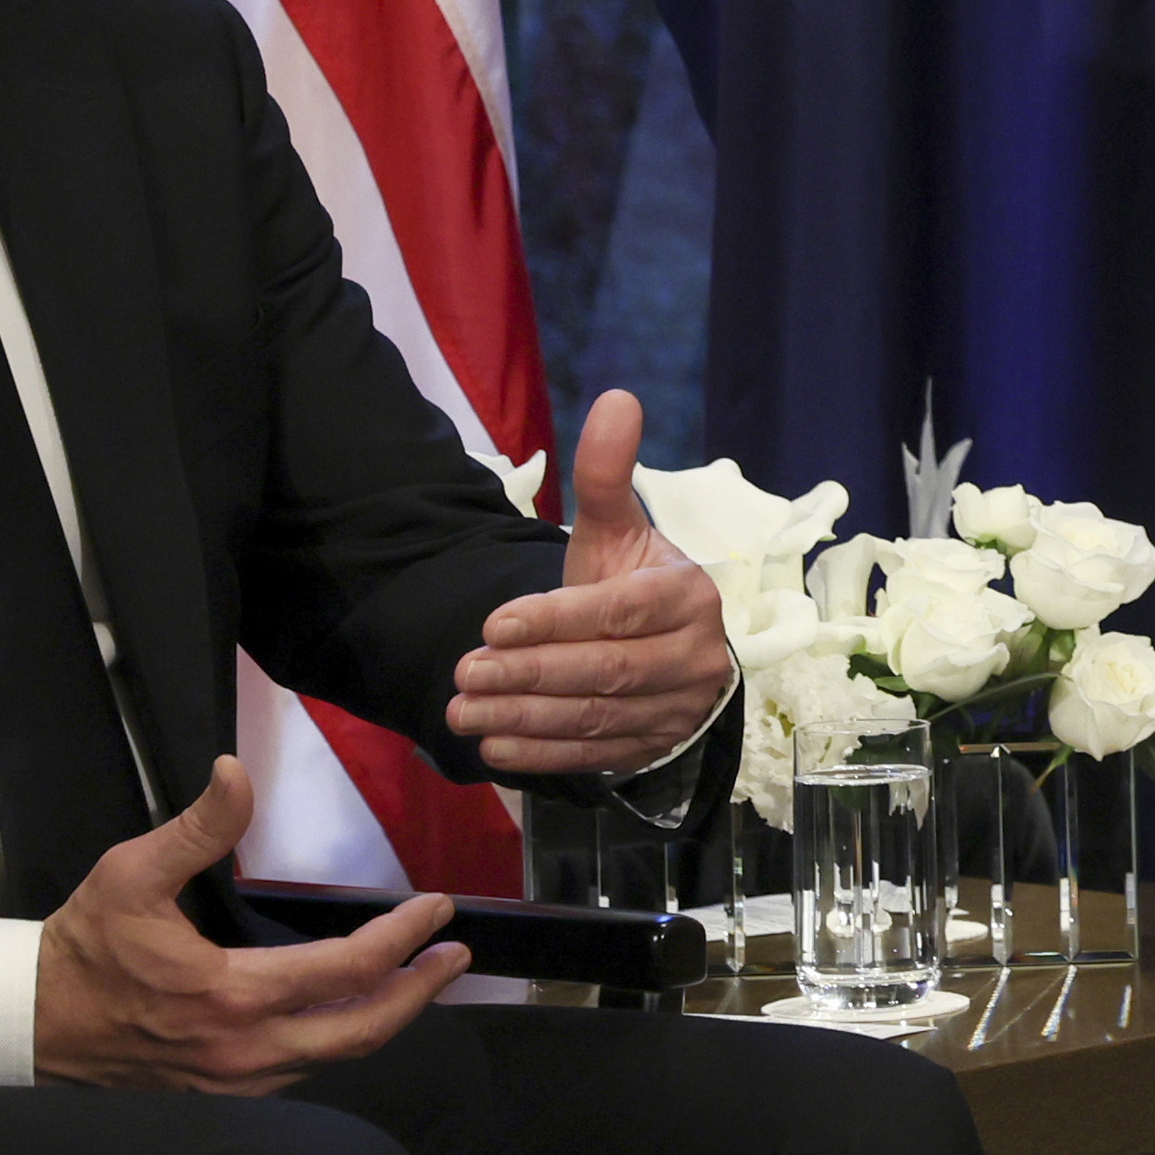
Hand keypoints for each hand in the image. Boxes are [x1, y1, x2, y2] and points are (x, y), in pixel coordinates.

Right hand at [34, 757, 463, 1090]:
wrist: (27, 1026)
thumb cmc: (81, 948)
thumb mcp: (129, 875)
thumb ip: (196, 827)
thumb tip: (238, 771)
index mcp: (231, 995)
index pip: (348, 970)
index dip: (402, 939)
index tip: (438, 909)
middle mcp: (246, 1050)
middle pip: (364, 1031)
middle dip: (421, 993)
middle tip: (456, 956)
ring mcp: (236, 1083)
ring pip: (336, 1057)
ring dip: (387, 1017)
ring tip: (421, 979)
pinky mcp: (222, 1096)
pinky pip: (304, 1071)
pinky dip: (342, 1039)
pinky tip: (356, 1011)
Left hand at [447, 389, 733, 780]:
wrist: (668, 647)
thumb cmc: (632, 581)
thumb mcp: (618, 529)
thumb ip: (607, 473)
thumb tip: (616, 398)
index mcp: (686, 596)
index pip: (618, 612)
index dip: (555, 619)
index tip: (493, 624)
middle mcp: (693, 655)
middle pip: (604, 669)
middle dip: (528, 673)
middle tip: (464, 671)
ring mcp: (676, 708)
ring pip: (595, 716)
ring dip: (523, 718)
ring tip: (461, 711)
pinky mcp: (655, 747)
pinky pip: (596, 756)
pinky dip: (542, 756)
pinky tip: (493, 748)